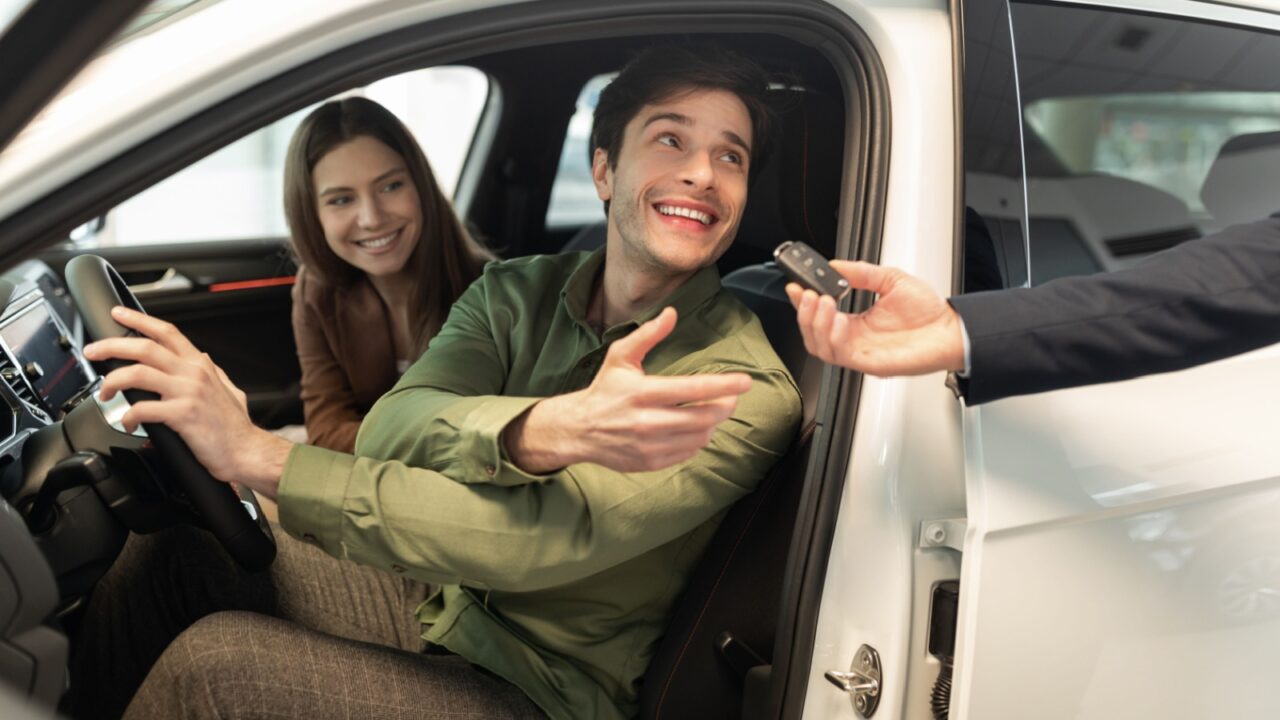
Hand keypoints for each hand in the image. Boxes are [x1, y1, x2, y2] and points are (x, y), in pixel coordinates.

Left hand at [82, 306, 292, 497]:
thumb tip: (203, 358)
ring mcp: (188, 393)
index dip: (139, 320)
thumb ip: (214, 372)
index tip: (118, 314)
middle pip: (145, 347)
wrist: (246, 451)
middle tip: (93, 351)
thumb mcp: (229, 389)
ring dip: (112, 381)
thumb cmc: (235, 427)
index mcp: (201, 366)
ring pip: (138, 373)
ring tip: (105, 393)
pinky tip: (127, 423)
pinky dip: (128, 416)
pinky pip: (142, 409)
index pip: (167, 332)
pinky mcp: (182, 415)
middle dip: (112, 345)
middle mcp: (194, 374)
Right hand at [503, 307, 752, 472]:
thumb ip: (647, 334)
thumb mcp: (620, 356)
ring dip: (713, 423)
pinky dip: (698, 440)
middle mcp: (647, 421)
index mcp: (642, 392)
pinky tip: (695, 428)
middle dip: (725, 406)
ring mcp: (649, 445)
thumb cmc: (605, 389)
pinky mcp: (650, 462)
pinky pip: (687, 452)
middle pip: (703, 417)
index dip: (724, 385)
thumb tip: (672, 313)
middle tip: (732, 397)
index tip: (746, 381)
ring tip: (713, 411)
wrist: (579, 429)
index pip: (692, 389)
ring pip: (699, 437)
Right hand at [786, 260, 965, 375]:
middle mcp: (854, 338)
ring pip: (819, 346)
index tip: (797, 286)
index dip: (804, 302)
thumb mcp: (891, 280)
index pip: (820, 315)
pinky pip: (839, 355)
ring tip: (822, 302)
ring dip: (815, 324)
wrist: (951, 330)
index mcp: (857, 322)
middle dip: (804, 312)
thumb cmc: (928, 313)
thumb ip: (862, 273)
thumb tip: (836, 265)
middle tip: (808, 294)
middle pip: (812, 333)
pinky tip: (838, 320)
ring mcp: (860, 352)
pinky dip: (832, 337)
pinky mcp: (868, 362)